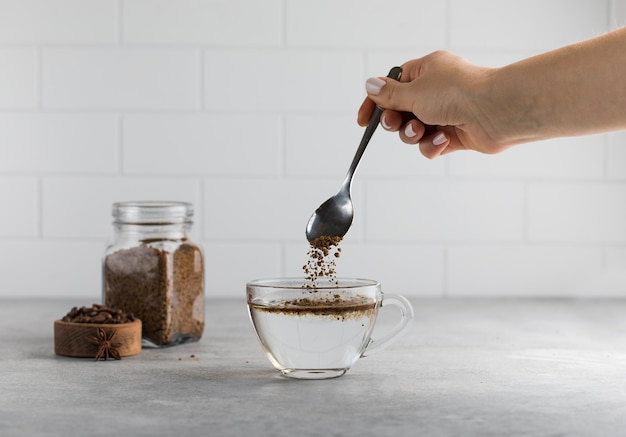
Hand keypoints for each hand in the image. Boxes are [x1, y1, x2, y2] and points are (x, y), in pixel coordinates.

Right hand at [358, 51, 510, 157]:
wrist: (496, 111)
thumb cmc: (458, 93)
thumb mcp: (414, 91)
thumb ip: (389, 94)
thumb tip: (370, 85)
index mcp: (426, 72)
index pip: (392, 86)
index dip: (375, 103)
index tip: (363, 121)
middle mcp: (435, 91)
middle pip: (400, 111)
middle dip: (395, 121)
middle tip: (394, 122)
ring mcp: (445, 114)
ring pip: (414, 131)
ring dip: (413, 134)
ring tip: (423, 131)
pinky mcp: (454, 135)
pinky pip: (431, 145)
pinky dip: (433, 145)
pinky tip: (444, 140)